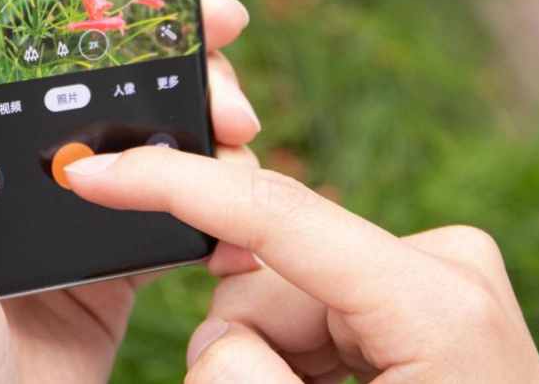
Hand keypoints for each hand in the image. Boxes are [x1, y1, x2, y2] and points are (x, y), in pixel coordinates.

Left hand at [0, 0, 261, 383]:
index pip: (18, 21)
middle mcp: (4, 154)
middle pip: (98, 65)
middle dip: (172, 39)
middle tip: (229, 31)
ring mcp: (63, 206)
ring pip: (147, 125)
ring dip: (204, 108)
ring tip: (242, 121)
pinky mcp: (110, 261)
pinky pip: (173, 206)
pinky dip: (212, 191)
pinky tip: (240, 187)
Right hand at [65, 149, 538, 382]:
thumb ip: (244, 376)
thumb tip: (219, 335)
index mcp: (434, 303)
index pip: (276, 214)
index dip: (172, 186)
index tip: (93, 175)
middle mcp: (445, 265)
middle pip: (269, 273)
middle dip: (250, 345)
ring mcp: (441, 275)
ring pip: (284, 292)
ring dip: (276, 358)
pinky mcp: (428, 291)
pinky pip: (317, 305)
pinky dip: (303, 357)